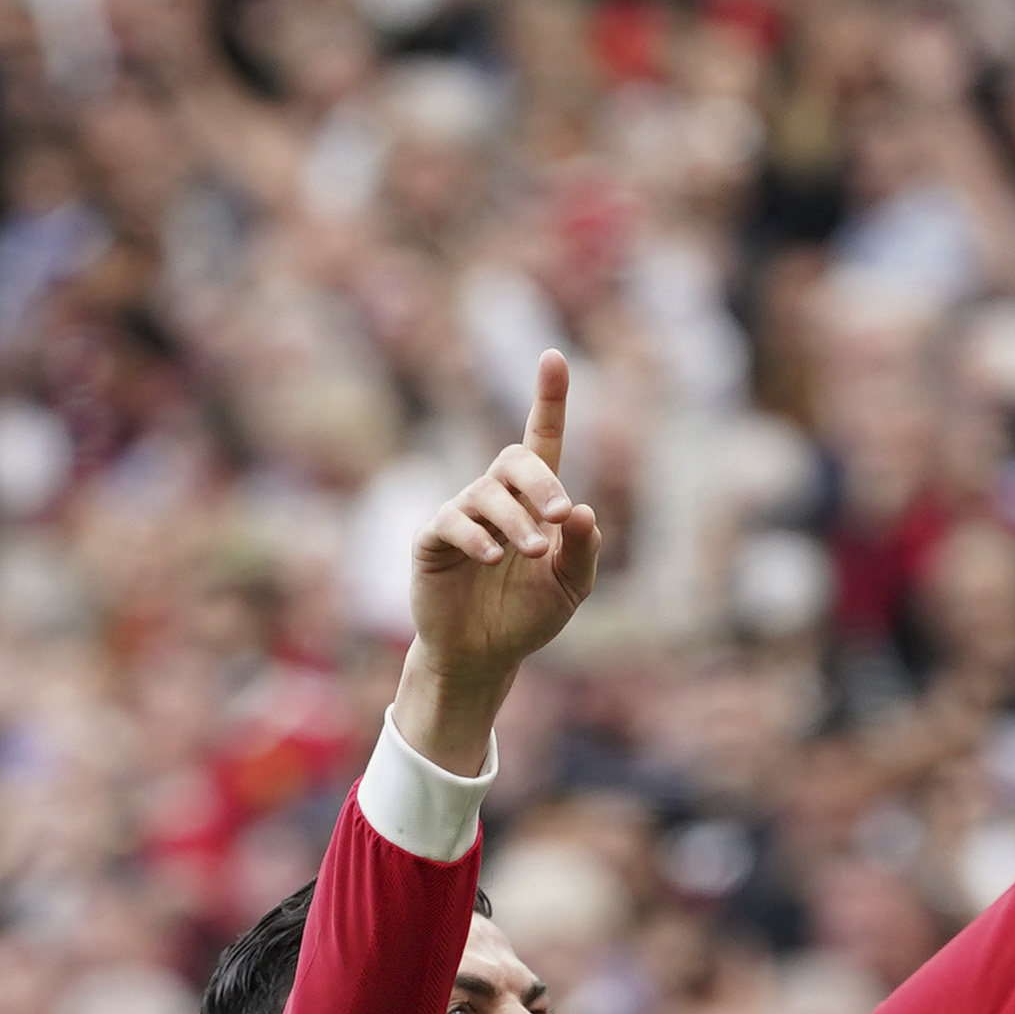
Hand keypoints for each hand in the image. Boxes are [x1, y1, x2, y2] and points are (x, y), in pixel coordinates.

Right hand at [401, 352, 600, 734]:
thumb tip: (582, 510)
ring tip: (533, 551)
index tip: (553, 357)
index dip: (548, 399)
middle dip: (540, 483)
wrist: (483, 656)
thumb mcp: (570, 588)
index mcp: (533, 502)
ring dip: (514, 520)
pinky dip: (476, 537)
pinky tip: (494, 558)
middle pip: (515, 460)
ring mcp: (461, 515)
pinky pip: (451, 523)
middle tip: (558, 516)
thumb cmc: (526, 616)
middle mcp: (496, 498)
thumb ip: (581, 551)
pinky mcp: (433, 540)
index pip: (541, 438)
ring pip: (486, 494)